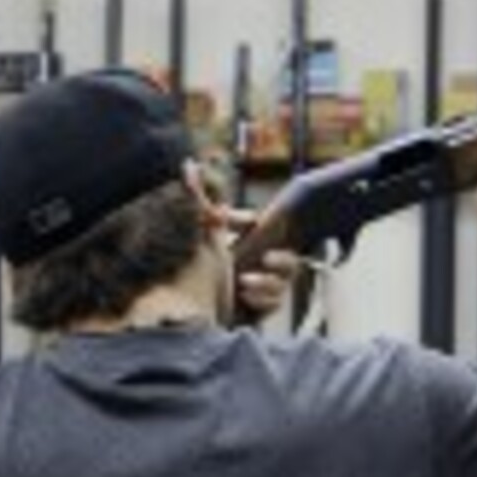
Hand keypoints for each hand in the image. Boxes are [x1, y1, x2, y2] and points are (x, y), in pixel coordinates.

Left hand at [182, 160, 299, 322]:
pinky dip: (262, 301)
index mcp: (252, 244)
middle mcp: (262, 266)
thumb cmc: (196, 269)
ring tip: (244, 282)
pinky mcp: (261, 309)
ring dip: (267, 283)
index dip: (274, 225)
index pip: (274, 231)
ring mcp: (263, 289)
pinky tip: (245, 299)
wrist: (186, 311)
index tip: (255, 225)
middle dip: (281, 259)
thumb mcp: (201, 232)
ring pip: (283, 283)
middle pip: (289, 260)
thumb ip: (200, 202)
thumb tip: (189, 165)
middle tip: (266, 258)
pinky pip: (276, 304)